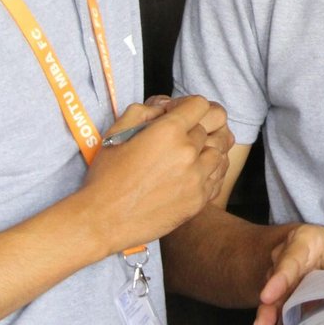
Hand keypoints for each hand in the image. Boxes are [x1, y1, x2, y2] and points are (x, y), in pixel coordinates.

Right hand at [82, 95, 231, 253]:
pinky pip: (218, 176)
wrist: (104, 220)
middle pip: (211, 127)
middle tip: (181, 134)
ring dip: (207, 147)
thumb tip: (165, 107)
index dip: (188, 106)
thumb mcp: (117, 133)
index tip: (177, 114)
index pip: (200, 105)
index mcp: (168, 131)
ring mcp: (196, 178)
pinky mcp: (199, 200)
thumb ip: (143, 111)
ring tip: (190, 153)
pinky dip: (211, 170)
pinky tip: (195, 171)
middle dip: (196, 126)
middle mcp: (188, 152)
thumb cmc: (106, 177)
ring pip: (219, 151)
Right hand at [254, 224, 323, 324]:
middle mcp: (288, 262)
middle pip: (276, 285)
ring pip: (275, 303)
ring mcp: (286, 282)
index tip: (267, 296)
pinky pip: (280, 315)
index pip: (289, 260)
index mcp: (304, 243)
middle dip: (269, 309)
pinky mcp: (289, 299)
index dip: (278, 279)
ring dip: (271, 324)